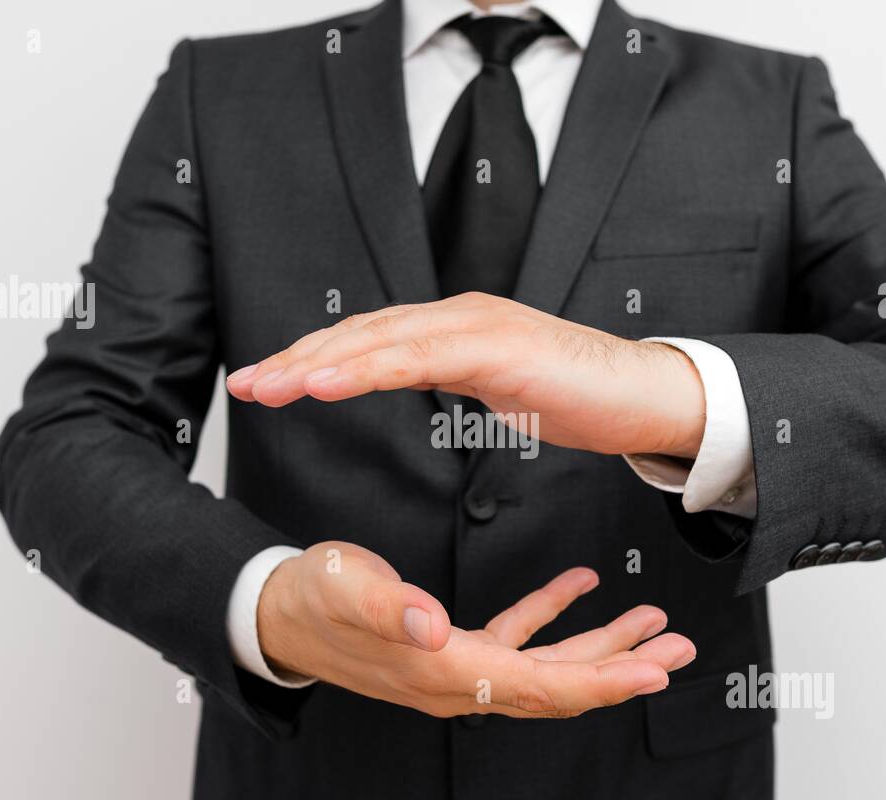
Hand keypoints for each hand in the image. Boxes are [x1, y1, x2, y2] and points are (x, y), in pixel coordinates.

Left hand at [227, 292, 706, 457]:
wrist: (642, 395)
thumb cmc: (574, 398)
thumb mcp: (493, 390)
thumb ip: (450, 380)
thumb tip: (412, 383)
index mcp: (451, 329)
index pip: (367, 341)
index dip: (311, 359)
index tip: (265, 383)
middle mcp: (455, 316)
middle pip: (359, 334)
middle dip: (294, 359)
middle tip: (243, 386)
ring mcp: (474, 324)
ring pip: (378, 340)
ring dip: (314, 363)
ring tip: (265, 386)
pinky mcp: (494, 345)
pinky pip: (416, 357)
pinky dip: (364, 369)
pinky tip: (322, 384)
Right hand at [258, 541, 695, 718]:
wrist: (276, 613)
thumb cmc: (311, 599)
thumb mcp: (347, 591)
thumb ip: (390, 608)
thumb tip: (433, 626)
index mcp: (446, 672)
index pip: (541, 688)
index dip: (603, 681)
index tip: (657, 670)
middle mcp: (460, 681)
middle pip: (559, 686)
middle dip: (623, 667)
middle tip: (680, 647)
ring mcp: (457, 668)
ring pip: (546, 666)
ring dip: (599, 645)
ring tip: (651, 621)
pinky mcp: (450, 648)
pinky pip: (515, 638)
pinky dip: (551, 615)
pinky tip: (578, 587)